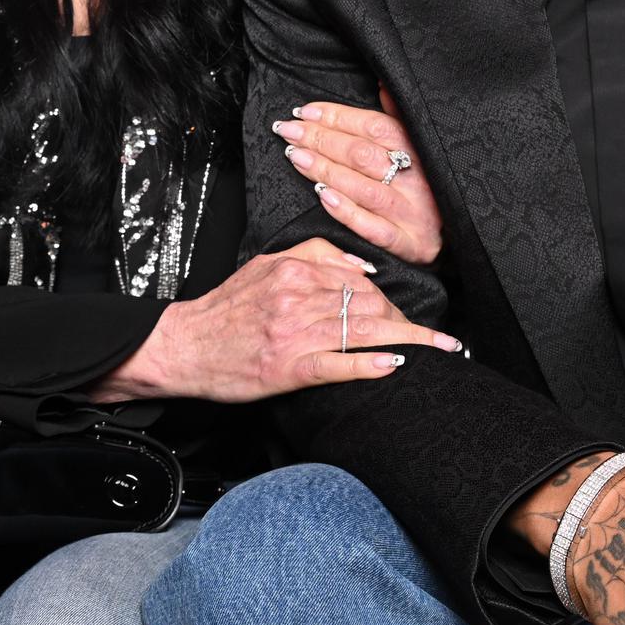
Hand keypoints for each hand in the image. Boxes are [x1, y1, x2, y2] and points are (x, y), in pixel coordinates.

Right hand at [88, 237, 459, 402]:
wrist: (185, 347)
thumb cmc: (226, 311)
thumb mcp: (265, 266)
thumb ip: (313, 258)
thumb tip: (363, 267)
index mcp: (294, 270)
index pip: (360, 280)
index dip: (393, 298)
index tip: (413, 314)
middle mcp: (298, 297)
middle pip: (371, 304)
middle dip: (409, 321)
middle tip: (434, 339)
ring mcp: (296, 333)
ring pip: (365, 330)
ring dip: (409, 340)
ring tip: (438, 350)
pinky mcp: (290, 366)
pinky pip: (341, 364)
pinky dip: (371, 364)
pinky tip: (395, 365)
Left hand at [270, 90, 441, 264]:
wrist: (459, 232)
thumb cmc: (429, 184)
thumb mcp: (421, 147)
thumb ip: (398, 117)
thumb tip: (381, 83)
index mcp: (420, 150)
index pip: (374, 126)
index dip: (336, 117)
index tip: (305, 112)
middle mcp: (418, 180)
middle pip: (362, 154)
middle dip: (320, 139)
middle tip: (288, 130)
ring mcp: (413, 213)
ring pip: (364, 188)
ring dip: (325, 170)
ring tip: (295, 156)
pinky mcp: (409, 244)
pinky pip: (373, 228)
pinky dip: (345, 211)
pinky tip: (321, 195)